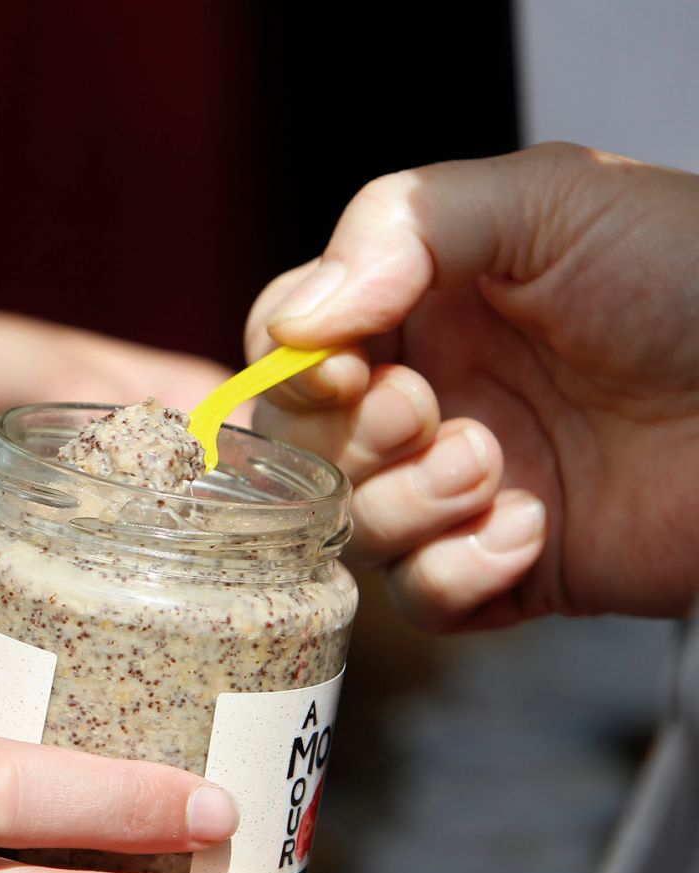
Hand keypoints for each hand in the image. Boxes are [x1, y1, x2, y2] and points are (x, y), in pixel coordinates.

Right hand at [244, 143, 698, 629]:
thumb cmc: (694, 276)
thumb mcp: (547, 199)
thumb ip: (401, 228)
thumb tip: (296, 322)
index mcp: (421, 307)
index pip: (288, 340)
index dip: (289, 363)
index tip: (341, 364)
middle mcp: (432, 397)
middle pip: (300, 446)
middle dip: (347, 439)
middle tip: (423, 414)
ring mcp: (466, 489)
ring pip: (354, 530)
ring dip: (407, 504)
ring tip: (494, 467)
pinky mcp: (510, 568)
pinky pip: (425, 599)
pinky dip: (460, 572)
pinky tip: (533, 528)